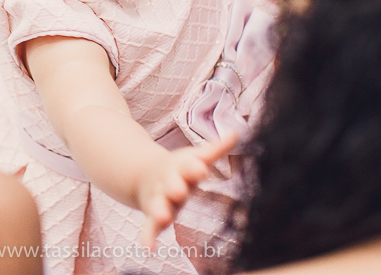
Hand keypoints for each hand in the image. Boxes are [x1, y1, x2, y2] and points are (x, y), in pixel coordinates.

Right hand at [137, 131, 237, 249]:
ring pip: (158, 205)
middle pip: (172, 185)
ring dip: (160, 211)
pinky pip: (149, 227)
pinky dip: (148, 236)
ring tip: (163, 218)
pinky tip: (149, 247)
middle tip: (179, 190)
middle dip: (175, 187)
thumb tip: (236, 132)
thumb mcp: (195, 156)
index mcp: (181, 167)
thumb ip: (216, 148)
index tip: (201, 168)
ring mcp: (158, 199)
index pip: (188, 166)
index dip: (194, 168)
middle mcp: (168, 183)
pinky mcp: (152, 216)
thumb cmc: (179, 167)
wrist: (144, 173)